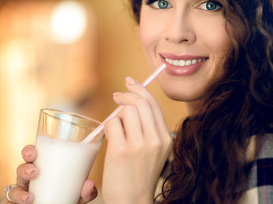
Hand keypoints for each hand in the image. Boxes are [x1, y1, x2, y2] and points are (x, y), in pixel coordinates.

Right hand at [0, 145, 97, 203]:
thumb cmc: (65, 199)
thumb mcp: (76, 195)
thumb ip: (84, 192)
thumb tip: (89, 183)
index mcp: (42, 169)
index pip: (32, 155)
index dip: (29, 151)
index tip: (34, 153)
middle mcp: (29, 180)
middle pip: (21, 169)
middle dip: (24, 168)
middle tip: (34, 171)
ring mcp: (22, 193)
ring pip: (14, 189)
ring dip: (19, 193)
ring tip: (30, 198)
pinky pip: (8, 203)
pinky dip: (11, 203)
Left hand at [102, 77, 171, 203]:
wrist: (132, 202)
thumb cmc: (138, 175)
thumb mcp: (153, 151)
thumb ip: (146, 128)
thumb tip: (130, 103)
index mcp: (165, 139)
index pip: (154, 104)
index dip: (141, 89)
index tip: (130, 81)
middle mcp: (156, 140)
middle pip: (141, 102)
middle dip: (126, 94)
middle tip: (116, 96)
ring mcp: (139, 145)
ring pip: (126, 110)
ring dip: (116, 114)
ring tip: (114, 128)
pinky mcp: (121, 151)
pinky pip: (111, 123)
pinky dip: (107, 126)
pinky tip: (108, 137)